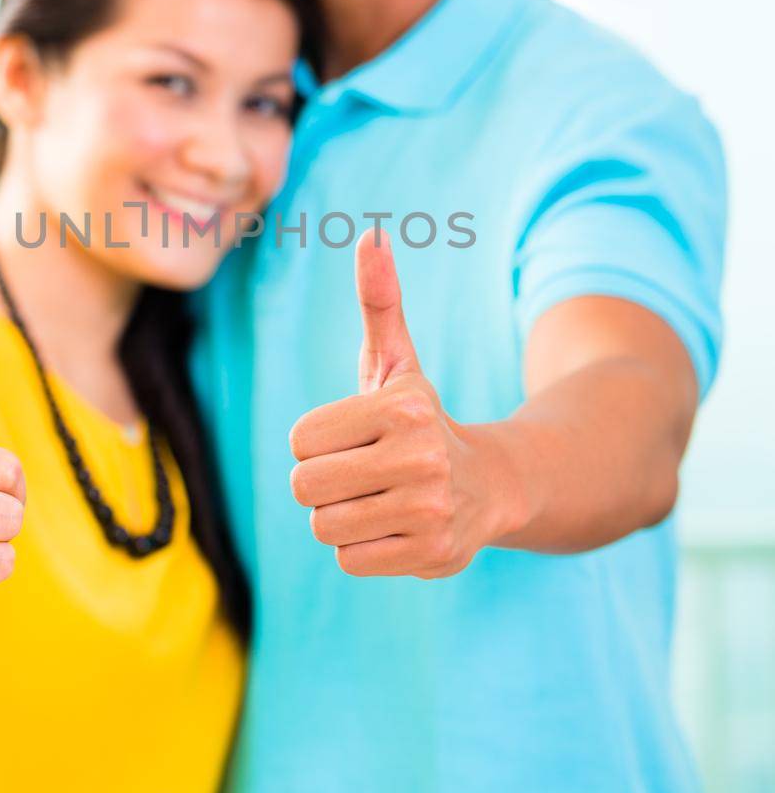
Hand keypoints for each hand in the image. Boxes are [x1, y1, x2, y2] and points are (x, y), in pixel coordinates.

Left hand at [289, 229, 497, 578]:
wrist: (492, 486)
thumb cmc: (420, 420)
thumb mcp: (397, 362)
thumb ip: (379, 301)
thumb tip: (371, 235)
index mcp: (404, 407)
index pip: (300, 440)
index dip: (316, 442)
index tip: (352, 438)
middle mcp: (421, 457)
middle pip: (306, 486)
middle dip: (324, 482)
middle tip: (361, 473)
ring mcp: (430, 509)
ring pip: (324, 525)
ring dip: (341, 516)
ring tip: (378, 499)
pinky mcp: (432, 554)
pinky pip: (350, 558)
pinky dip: (362, 547)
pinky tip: (394, 527)